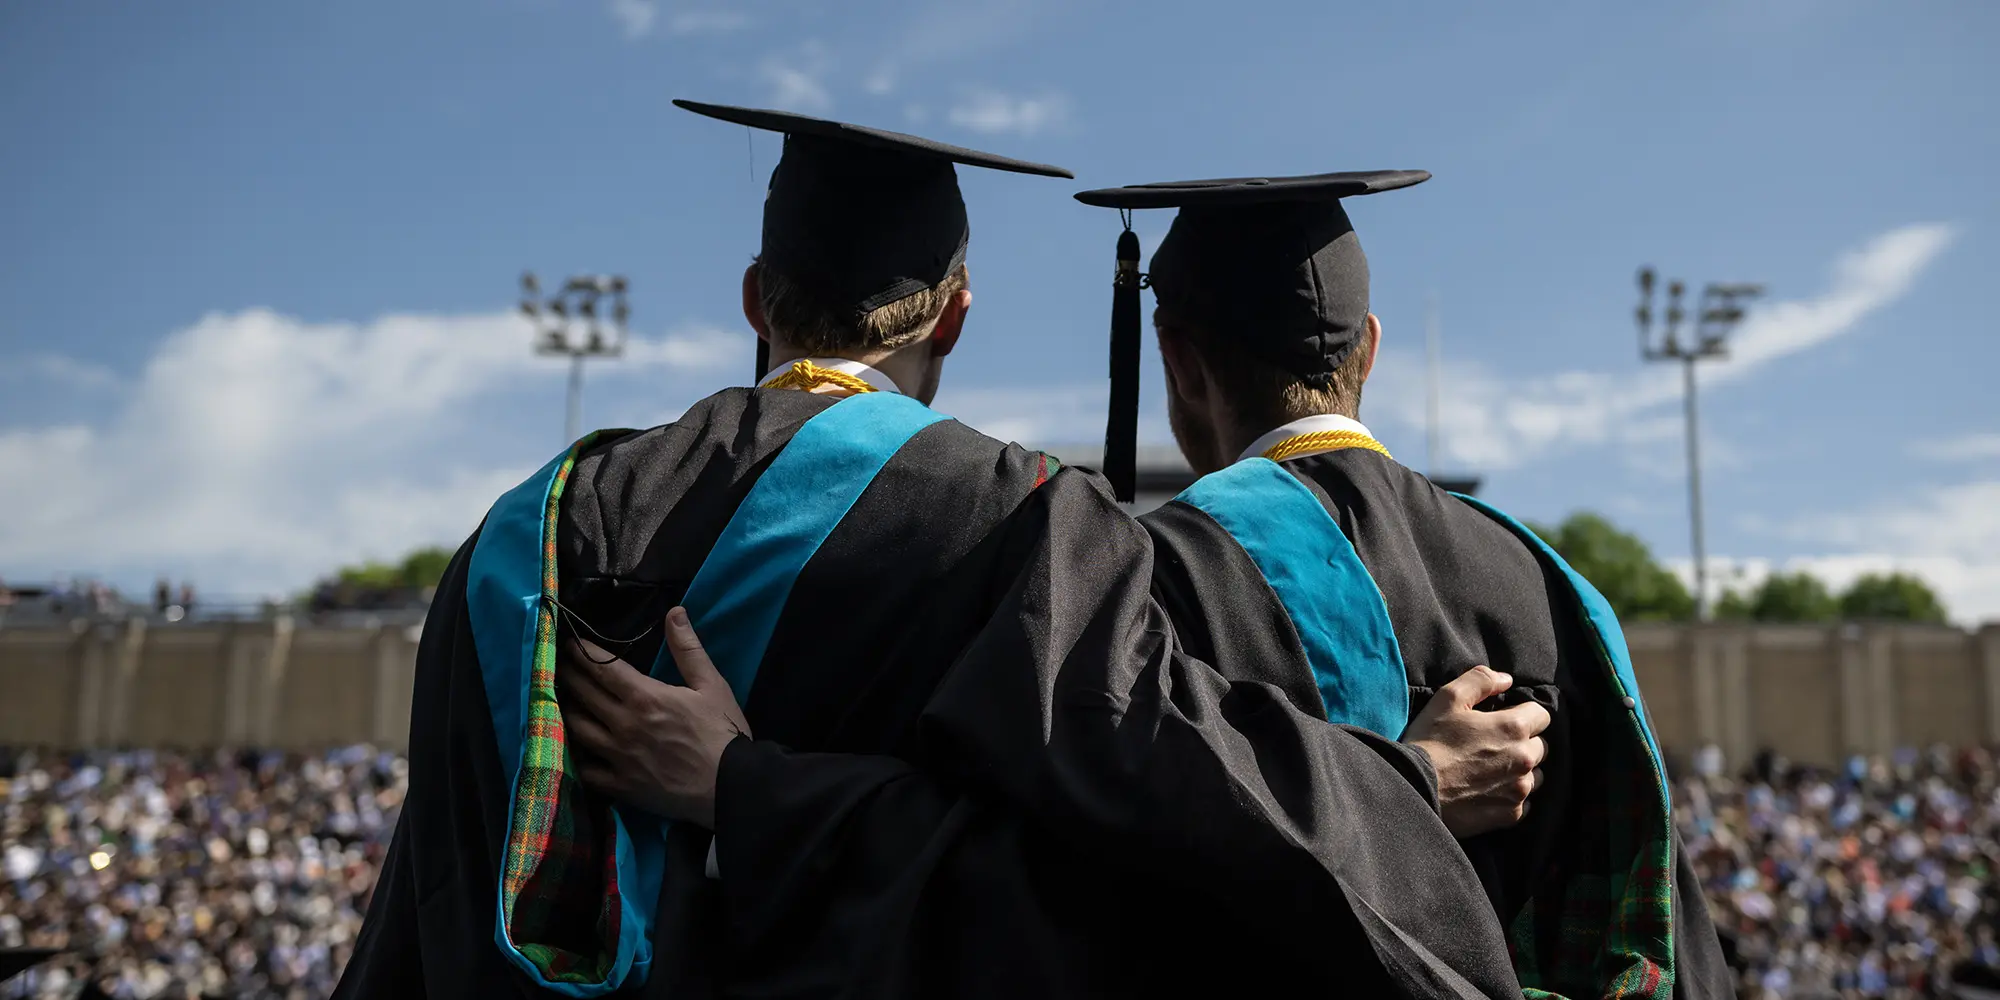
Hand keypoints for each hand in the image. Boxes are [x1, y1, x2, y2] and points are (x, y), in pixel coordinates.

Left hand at [558, 607, 750, 828]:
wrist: (730, 787)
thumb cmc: (723, 733)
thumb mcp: (712, 685)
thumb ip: (688, 648)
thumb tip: (675, 612)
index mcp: (645, 697)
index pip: (602, 669)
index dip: (582, 653)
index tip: (569, 644)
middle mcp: (623, 724)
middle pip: (583, 694)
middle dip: (568, 675)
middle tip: (557, 664)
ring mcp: (618, 756)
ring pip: (577, 728)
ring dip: (566, 710)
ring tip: (561, 699)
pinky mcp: (619, 785)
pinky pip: (584, 768)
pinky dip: (574, 754)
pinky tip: (571, 745)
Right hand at [1403, 665, 1548, 839]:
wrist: (1414, 789)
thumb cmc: (1430, 741)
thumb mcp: (1448, 698)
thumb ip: (1481, 680)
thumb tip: (1506, 679)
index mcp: (1513, 728)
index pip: (1542, 715)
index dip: (1523, 714)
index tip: (1503, 719)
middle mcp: (1524, 760)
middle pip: (1541, 747)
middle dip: (1523, 743)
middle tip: (1493, 745)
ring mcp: (1519, 790)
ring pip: (1536, 776)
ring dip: (1521, 771)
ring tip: (1492, 770)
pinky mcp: (1510, 814)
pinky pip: (1524, 803)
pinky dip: (1511, 796)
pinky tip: (1489, 791)